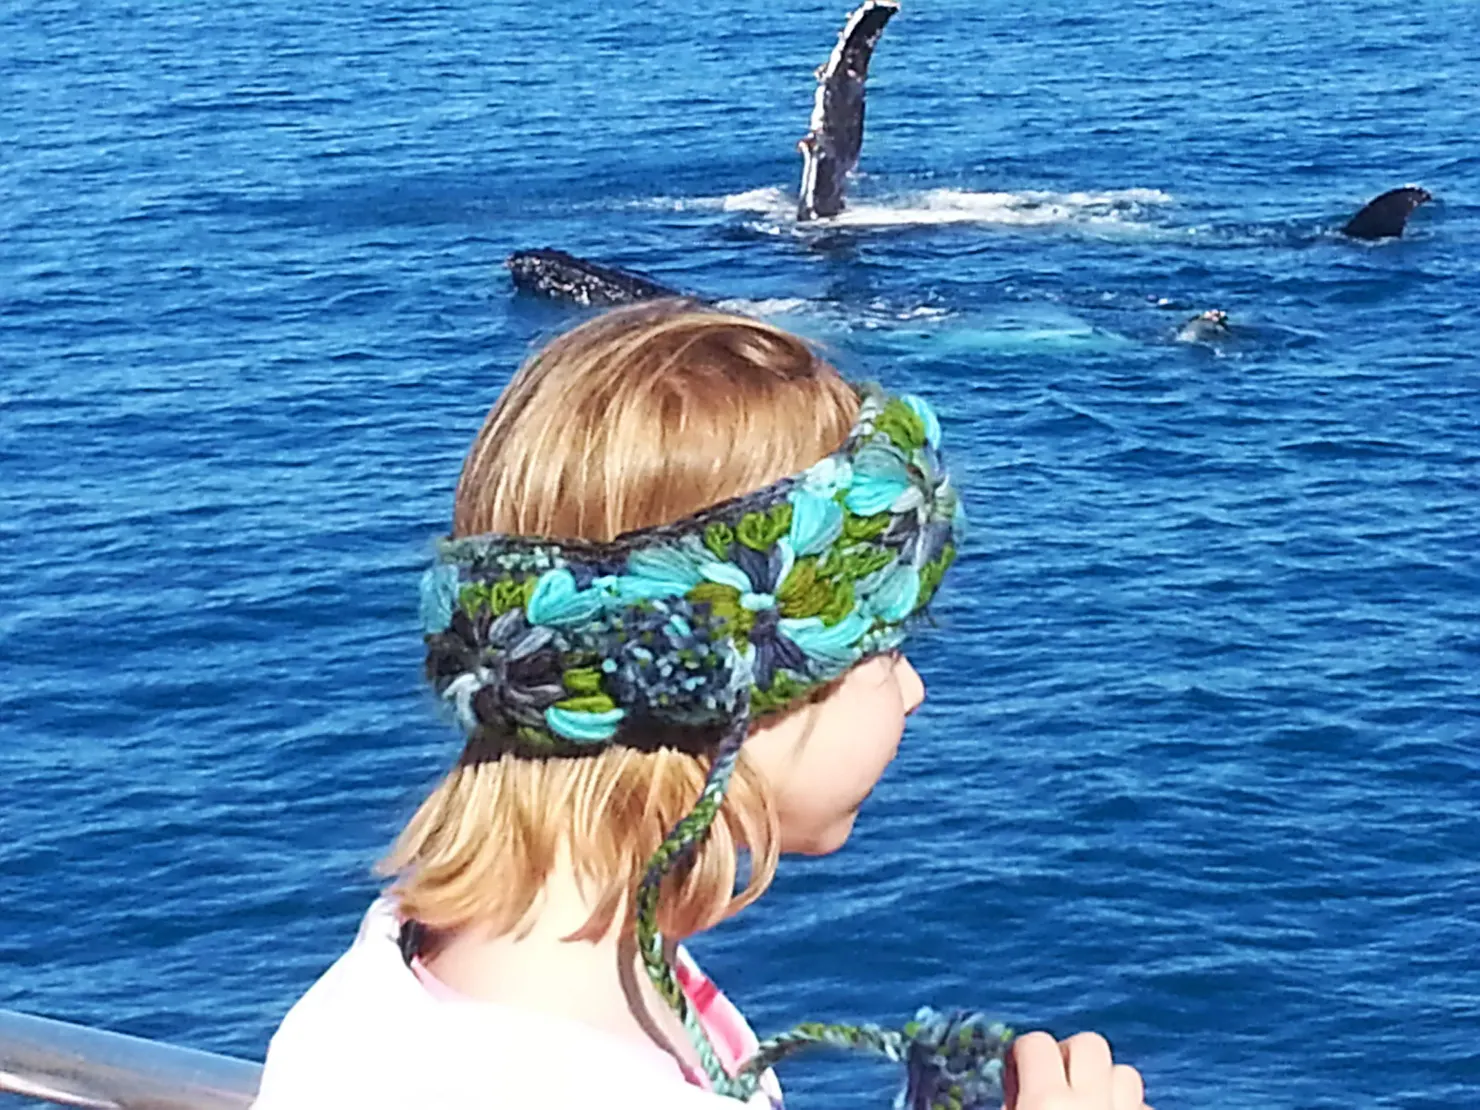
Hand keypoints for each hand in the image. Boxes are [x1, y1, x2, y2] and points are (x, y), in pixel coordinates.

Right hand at [1002, 1031, 1148, 1109]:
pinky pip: (1145, 1104)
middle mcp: (1092, 1102)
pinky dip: (1130, 1106)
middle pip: (1089, 1043)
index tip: (1019, 1074)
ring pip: (1125, 1072)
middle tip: (1057, 1085)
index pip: (1036, 1043)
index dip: (1025, 1054)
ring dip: (1108, 1083)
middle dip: (1072, 1057)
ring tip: (1091, 1103)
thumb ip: (1010, 1105)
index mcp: (1046, 1102)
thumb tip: (1012, 1096)